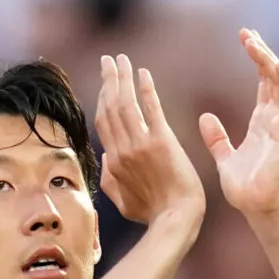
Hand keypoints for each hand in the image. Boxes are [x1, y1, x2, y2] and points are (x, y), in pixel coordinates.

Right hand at [95, 54, 204, 225]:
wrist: (176, 219)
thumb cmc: (152, 214)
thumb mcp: (123, 202)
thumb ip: (110, 180)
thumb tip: (104, 159)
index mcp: (113, 163)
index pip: (103, 123)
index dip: (102, 99)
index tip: (106, 84)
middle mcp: (122, 150)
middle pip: (110, 107)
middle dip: (109, 81)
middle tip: (108, 60)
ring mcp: (141, 145)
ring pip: (125, 104)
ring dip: (123, 78)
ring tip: (121, 59)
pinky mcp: (162, 142)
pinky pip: (151, 109)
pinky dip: (145, 89)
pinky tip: (142, 73)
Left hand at [199, 29, 278, 218]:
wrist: (257, 207)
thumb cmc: (245, 188)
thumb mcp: (225, 157)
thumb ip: (217, 138)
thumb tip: (205, 118)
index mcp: (263, 122)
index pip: (263, 82)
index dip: (256, 59)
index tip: (244, 38)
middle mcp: (276, 118)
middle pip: (272, 76)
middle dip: (262, 52)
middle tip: (247, 32)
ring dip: (269, 60)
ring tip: (253, 42)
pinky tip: (272, 63)